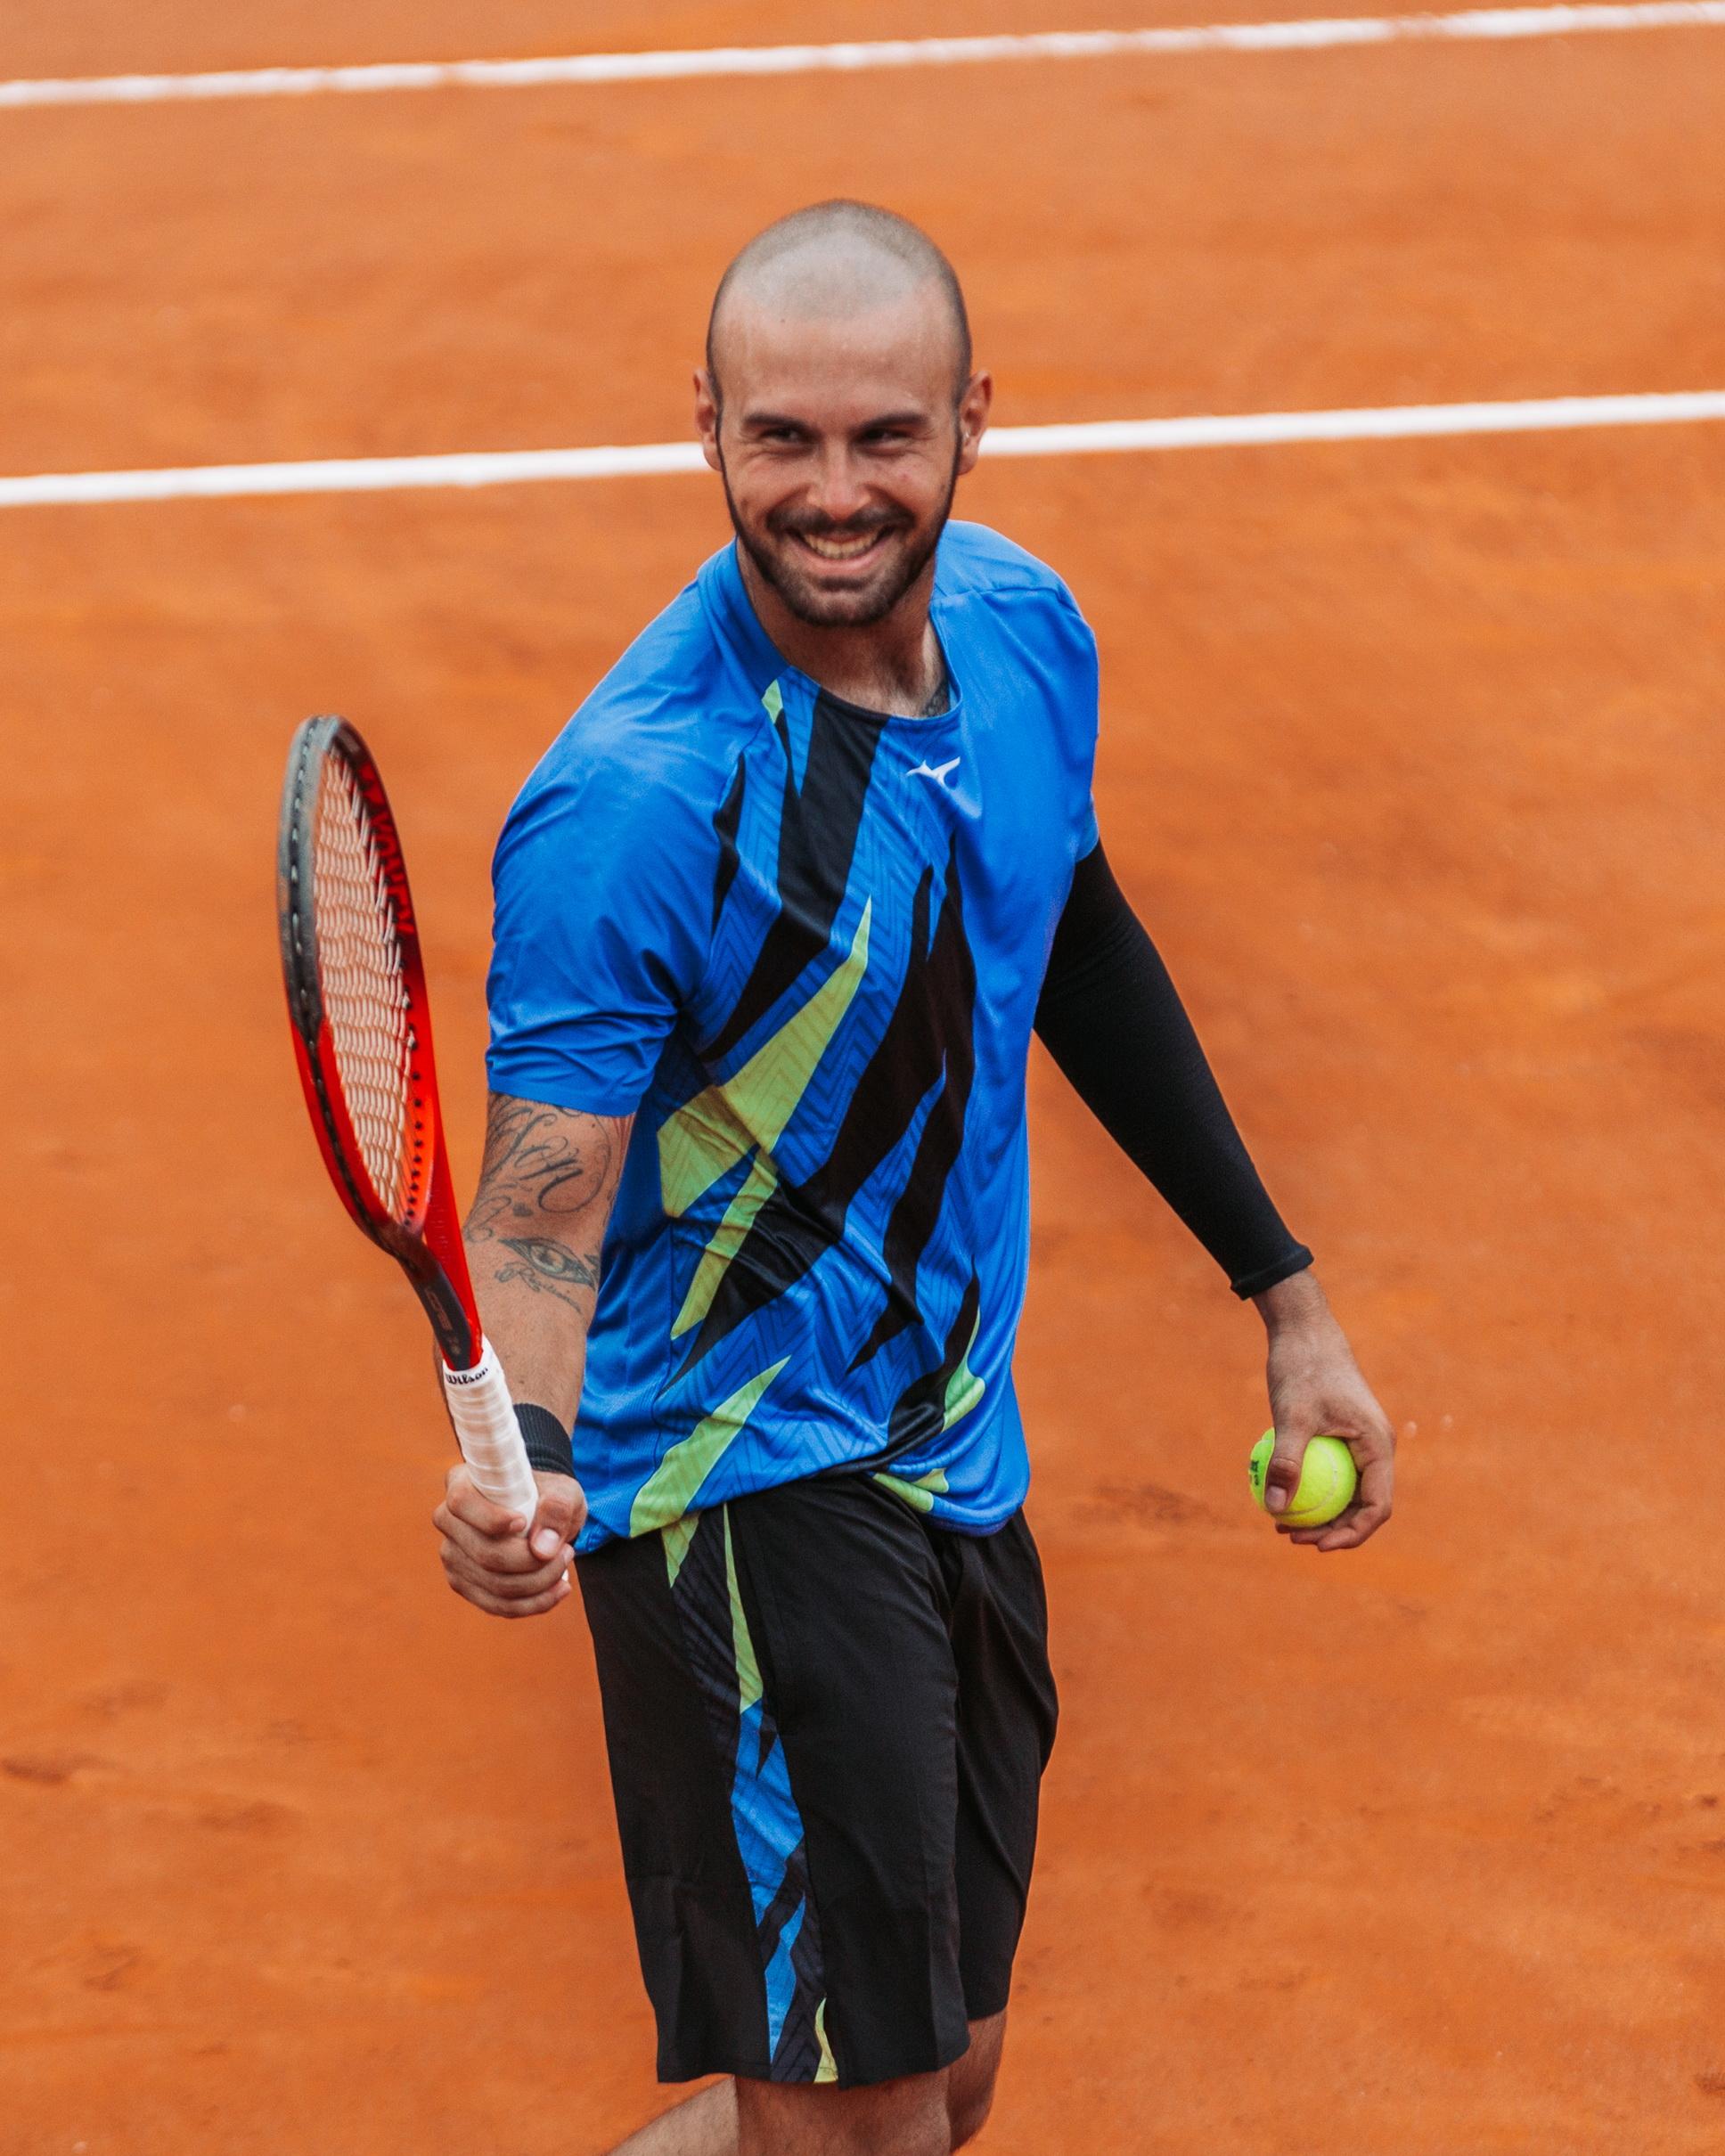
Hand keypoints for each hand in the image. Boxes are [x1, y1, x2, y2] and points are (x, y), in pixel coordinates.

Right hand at [432, 1466, 586, 1617]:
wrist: (544, 1517)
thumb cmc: (548, 1498)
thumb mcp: (563, 1492)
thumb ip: (558, 1510)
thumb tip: (542, 1549)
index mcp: (462, 1483)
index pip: (462, 1502)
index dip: (490, 1519)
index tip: (522, 1523)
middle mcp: (449, 1520)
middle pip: (485, 1554)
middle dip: (532, 1562)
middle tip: (567, 1552)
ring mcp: (453, 1555)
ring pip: (494, 1585)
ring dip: (538, 1584)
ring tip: (565, 1567)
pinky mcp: (464, 1583)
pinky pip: (496, 1604)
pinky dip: (532, 1603)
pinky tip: (558, 1591)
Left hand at [1254, 1270, 1394, 1551]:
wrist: (1304, 1330)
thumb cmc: (1303, 1367)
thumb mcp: (1291, 1415)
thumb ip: (1287, 1461)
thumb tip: (1275, 1509)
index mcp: (1378, 1446)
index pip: (1377, 1507)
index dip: (1351, 1534)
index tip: (1317, 1545)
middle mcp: (1375, 1448)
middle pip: (1362, 1505)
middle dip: (1330, 1528)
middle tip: (1289, 1536)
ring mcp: (1359, 1443)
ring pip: (1346, 1492)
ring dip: (1319, 1512)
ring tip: (1280, 1523)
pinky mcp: (1340, 1436)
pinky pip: (1331, 1473)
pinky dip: (1310, 1488)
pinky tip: (1277, 1496)